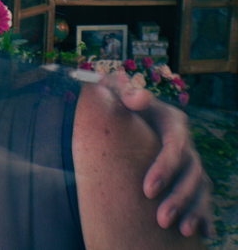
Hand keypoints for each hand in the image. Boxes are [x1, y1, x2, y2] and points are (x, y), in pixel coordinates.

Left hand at [101, 70, 213, 237]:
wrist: (125, 117)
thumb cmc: (119, 105)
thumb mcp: (120, 94)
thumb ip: (124, 91)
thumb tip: (135, 96)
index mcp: (172, 123)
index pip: (175, 147)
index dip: (164, 169)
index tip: (147, 190)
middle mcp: (185, 144)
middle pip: (191, 173)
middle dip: (178, 198)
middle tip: (160, 218)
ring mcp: (190, 163)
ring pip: (200, 189)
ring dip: (191, 210)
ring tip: (178, 229)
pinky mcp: (190, 180)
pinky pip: (203, 200)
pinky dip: (204, 216)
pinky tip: (203, 232)